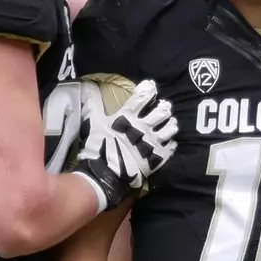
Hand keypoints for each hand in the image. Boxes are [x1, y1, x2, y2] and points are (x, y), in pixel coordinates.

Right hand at [74, 79, 178, 204]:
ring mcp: (152, 142)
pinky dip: (172, 142)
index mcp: (128, 117)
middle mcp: (143, 127)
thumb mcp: (93, 123)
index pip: (142, 98)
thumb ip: (93, 104)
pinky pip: (171, 146)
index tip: (151, 86)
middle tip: (164, 106)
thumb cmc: (98, 147)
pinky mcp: (158, 156)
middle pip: (161, 111)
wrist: (105, 175)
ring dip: (170, 123)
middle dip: (164, 107)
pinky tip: (170, 141)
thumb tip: (88, 86)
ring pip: (170, 127)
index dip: (148, 89)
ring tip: (170, 122)